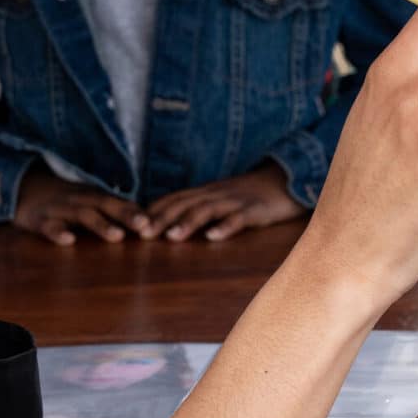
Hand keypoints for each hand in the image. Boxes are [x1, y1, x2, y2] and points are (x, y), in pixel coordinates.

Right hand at [12, 167, 148, 245]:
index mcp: (95, 197)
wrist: (25, 190)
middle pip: (105, 204)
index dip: (137, 212)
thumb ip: (118, 212)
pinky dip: (58, 232)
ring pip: (81, 215)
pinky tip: (68, 241)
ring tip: (117, 236)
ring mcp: (60, 209)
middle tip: (145, 227)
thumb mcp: (92, 203)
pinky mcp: (40, 220)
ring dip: (100, 225)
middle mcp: (80, 200)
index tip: (156, 223)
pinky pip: (49, 226)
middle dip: (126, 215)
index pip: (120, 203)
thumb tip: (152, 225)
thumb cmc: (68, 202)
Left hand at [144, 164, 305, 241]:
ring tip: (171, 237)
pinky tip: (214, 237)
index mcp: (205, 192)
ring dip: (188, 223)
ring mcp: (235, 201)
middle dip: (161, 219)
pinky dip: (225, 227)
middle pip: (184, 204)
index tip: (131, 225)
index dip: (152, 211)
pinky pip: (239, 218)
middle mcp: (215, 194)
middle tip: (141, 234)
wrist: (286, 180)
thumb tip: (171, 224)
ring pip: (207, 210)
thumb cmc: (250, 195)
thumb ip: (199, 209)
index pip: (173, 199)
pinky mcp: (255, 210)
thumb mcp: (221, 199)